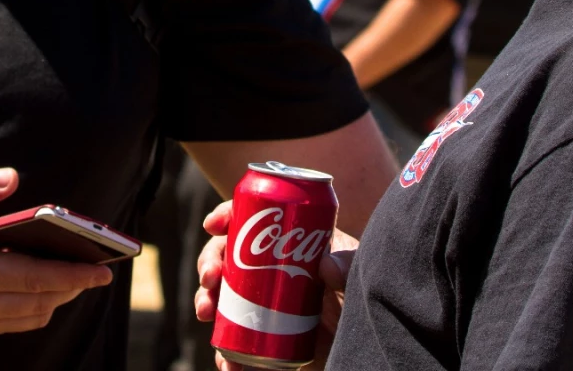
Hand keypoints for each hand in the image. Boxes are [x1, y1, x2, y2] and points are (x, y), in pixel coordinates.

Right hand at [0, 168, 112, 338]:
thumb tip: (12, 179)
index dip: (74, 274)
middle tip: (96, 273)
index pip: (35, 275)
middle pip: (38, 301)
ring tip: (72, 280)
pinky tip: (38, 291)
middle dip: (72, 288)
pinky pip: (7, 326)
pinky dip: (30, 311)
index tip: (102, 269)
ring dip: (54, 301)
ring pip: (26, 318)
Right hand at [194, 200, 357, 370]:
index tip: (213, 225)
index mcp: (286, 241)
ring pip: (222, 298)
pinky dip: (225, 354)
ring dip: (206, 302)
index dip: (227, 215)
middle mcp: (268, 269)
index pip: (251, 218)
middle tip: (209, 278)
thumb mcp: (361, 273)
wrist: (365, 341)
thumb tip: (325, 266)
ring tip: (206, 313)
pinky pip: (235, 343)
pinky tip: (226, 361)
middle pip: (228, 257)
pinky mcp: (264, 336)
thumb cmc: (363, 295)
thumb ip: (350, 265)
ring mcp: (262, 303)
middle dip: (209, 263)